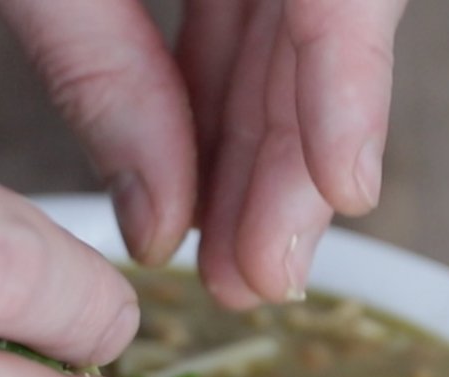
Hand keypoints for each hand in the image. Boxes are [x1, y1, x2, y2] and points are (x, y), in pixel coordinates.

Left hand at [0, 0, 407, 306]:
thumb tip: (158, 226)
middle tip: (259, 280)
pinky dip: (217, 109)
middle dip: (296, 165)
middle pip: (326, 34)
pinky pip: (243, 24)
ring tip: (224, 268)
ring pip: (287, 46)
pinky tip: (194, 197)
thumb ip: (97, 71)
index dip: (351, 91)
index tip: (345, 192)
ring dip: (257, 160)